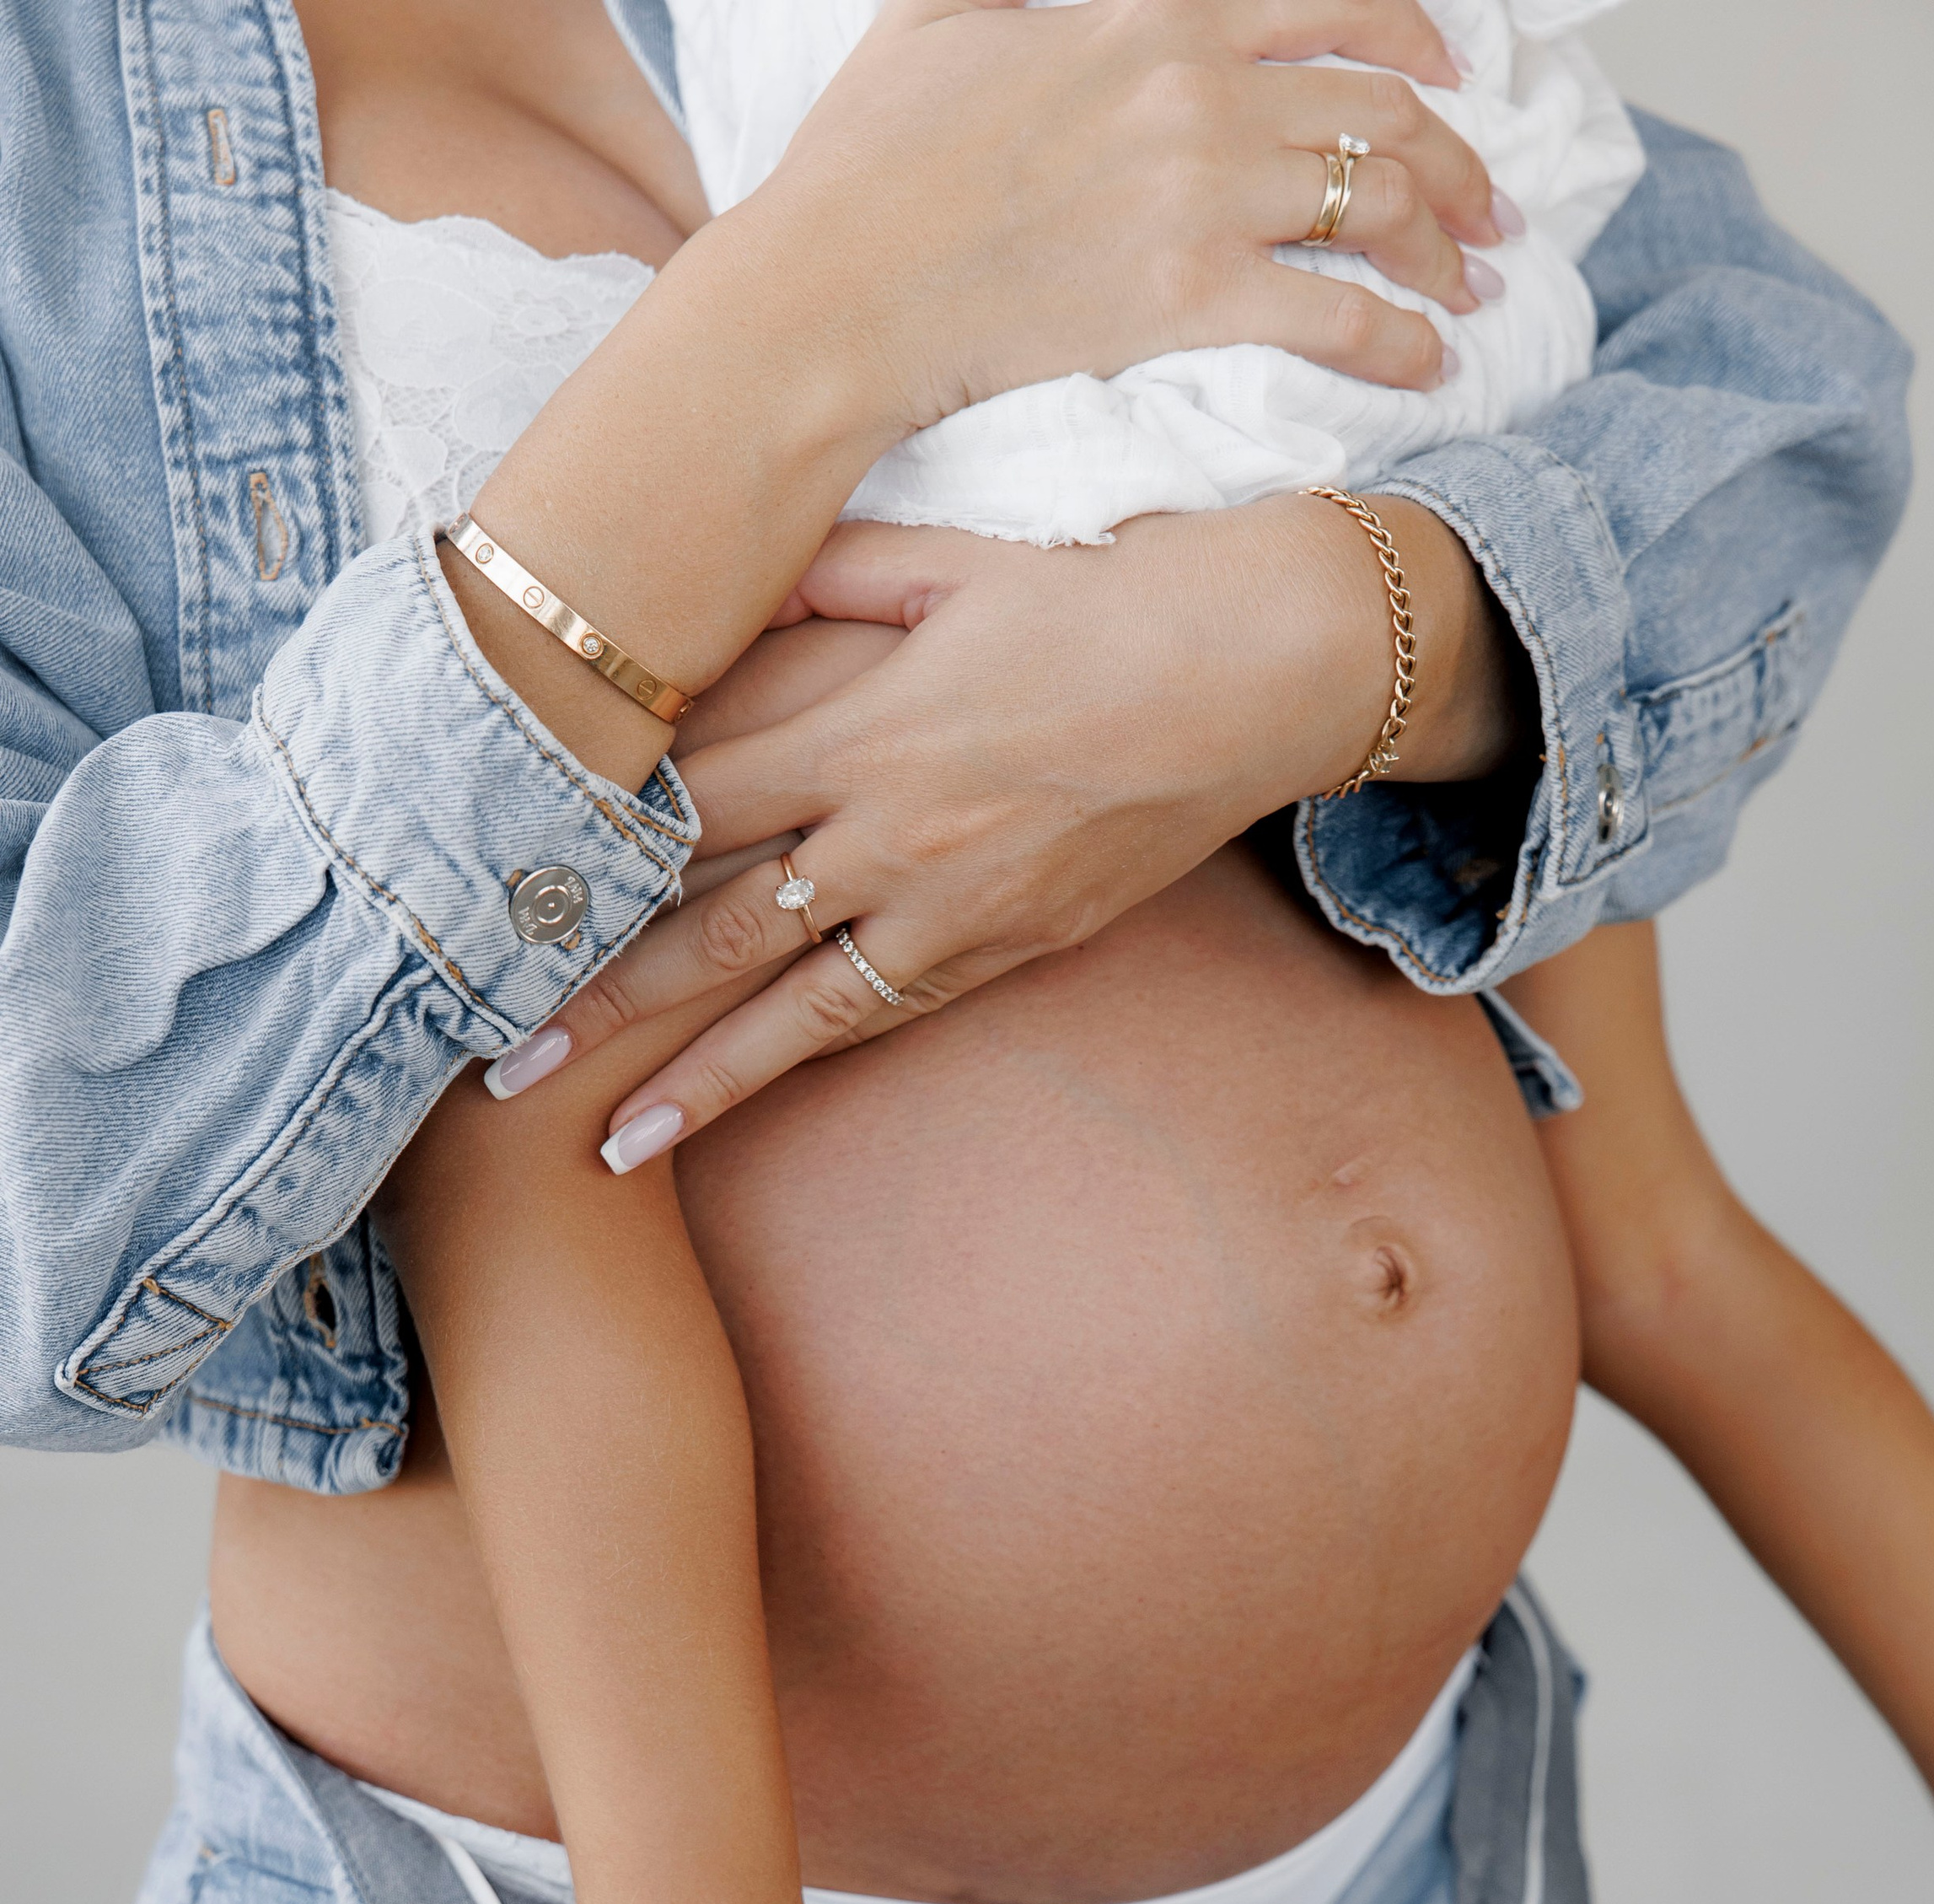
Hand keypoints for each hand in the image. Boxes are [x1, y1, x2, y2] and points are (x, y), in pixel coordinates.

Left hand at [496, 495, 1522, 1144]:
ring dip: (684, 1078)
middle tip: (487, 1064)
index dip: (579, 850)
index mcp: (865, 722)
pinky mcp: (1005, 948)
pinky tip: (716, 1110)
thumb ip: (830, 575)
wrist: (1268, 668)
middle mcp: (893, 831)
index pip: (686, 797)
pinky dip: (787, 1066)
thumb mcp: (959, 554)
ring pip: (784, 1007)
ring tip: (596, 1140)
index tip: (488, 895)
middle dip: (592, 1000)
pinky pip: (873, 1017)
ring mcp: (950, 906)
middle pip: (708, 928)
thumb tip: (725, 579)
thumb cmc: (1114, 589)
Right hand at [782, 0, 1508, 432]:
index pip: (1332, 6)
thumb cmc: (866, 170)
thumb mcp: (934, 15)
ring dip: (1443, 249)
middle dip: (1455, 162)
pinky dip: (1403, 341)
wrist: (837, 291)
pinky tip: (1427, 364)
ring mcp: (1198, 197)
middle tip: (1483, 210)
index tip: (1450, 80)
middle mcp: (1195, 95)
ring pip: (1377, 203)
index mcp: (1153, 19)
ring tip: (1469, 288)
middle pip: (1379, 111)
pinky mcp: (1190, 301)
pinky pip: (1342, 315)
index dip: (1413, 41)